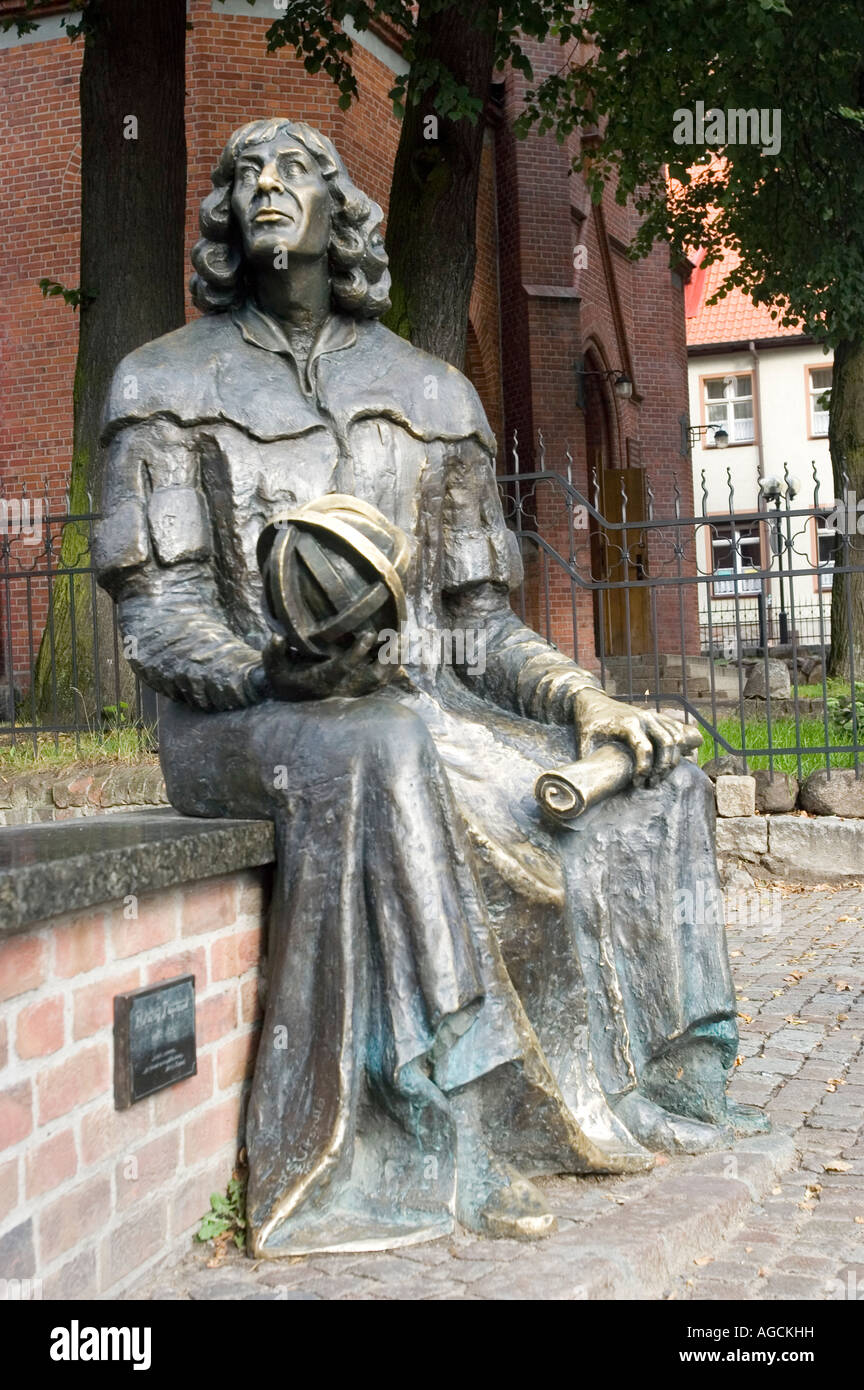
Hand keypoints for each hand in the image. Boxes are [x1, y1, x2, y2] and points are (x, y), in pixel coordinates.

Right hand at [262, 631, 391, 700]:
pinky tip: (401, 649)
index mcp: (324, 680)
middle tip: (398, 637)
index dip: (357, 652)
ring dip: (394, 661)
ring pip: (380, 679)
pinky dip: (392, 666)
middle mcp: (343, 687)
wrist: (290, 696)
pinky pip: (381, 680)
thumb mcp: (273, 666)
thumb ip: (273, 652)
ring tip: (404, 640)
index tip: (369, 634)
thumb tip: (277, 637)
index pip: (344, 667)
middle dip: (387, 659)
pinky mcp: (359, 689)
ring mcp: (353, 690)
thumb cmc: (283, 677)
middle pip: (372, 677)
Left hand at [571, 686, 701, 785]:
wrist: (592, 702)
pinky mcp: (657, 717)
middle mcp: (644, 717)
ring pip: (676, 736)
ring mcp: (652, 716)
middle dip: (663, 767)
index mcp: (627, 724)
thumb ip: (590, 763)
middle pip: (667, 742)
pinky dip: (681, 745)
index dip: (644, 769)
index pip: (645, 749)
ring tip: (660, 776)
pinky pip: (677, 730)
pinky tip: (674, 761)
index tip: (637, 783)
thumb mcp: (585, 743)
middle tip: (652, 783)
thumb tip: (589, 786)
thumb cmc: (588, 725)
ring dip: (672, 759)